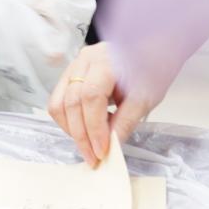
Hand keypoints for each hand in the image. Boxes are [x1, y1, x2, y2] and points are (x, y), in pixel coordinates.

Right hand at [47, 43, 156, 166]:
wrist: (148, 51)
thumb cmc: (150, 70)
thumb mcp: (144, 98)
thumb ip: (125, 121)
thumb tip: (110, 146)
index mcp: (106, 60)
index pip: (91, 97)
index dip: (94, 127)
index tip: (102, 151)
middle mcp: (84, 60)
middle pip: (71, 102)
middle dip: (81, 135)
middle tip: (93, 157)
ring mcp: (74, 65)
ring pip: (58, 103)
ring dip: (71, 129)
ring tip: (88, 145)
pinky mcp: (70, 74)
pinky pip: (59, 101)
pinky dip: (68, 120)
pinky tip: (85, 130)